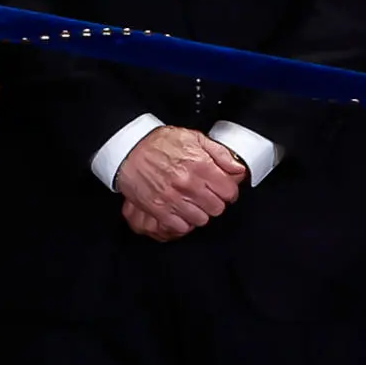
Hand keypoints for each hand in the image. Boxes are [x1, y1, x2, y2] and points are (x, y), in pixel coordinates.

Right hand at [115, 127, 246, 241]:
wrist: (127, 149)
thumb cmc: (158, 143)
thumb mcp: (194, 138)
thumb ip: (220, 153)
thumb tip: (238, 169)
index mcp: (200, 166)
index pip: (229, 192)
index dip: (228, 192)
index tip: (223, 190)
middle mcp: (188, 184)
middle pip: (217, 208)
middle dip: (215, 203)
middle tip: (207, 197)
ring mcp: (173, 198)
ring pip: (201, 219)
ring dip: (199, 213)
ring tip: (193, 204)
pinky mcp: (158, 209)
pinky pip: (180, 226)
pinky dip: (183, 222)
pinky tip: (181, 212)